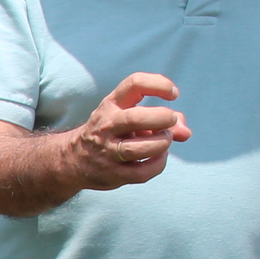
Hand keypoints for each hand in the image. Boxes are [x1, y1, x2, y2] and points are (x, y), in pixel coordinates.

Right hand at [59, 74, 190, 190]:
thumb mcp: (129, 117)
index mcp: (111, 104)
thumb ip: (162, 120)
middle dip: (162, 118)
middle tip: (171, 120)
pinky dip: (158, 163)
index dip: (160, 85)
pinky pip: (143, 171)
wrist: (74, 159)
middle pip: (136, 118)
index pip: (135, 84)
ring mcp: (107, 151)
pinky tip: (159, 157)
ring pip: (139, 148)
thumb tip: (185, 132)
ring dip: (161, 143)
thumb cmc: (113, 132)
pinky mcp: (113, 174)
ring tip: (165, 140)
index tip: (174, 95)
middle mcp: (106, 126)